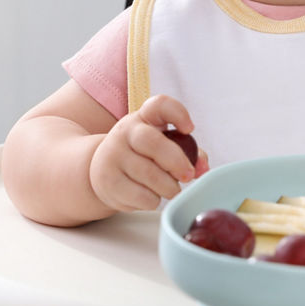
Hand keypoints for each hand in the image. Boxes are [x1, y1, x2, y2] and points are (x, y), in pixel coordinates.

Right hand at [88, 94, 207, 211]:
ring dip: (168, 187)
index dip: (178, 114)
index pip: (159, 105)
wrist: (102, 171)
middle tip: (188, 175)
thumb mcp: (163, 145)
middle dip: (176, 161)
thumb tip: (203, 168)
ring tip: (171, 189)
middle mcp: (125, 132)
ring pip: (148, 174)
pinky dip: (153, 200)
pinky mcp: (108, 181)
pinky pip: (140, 196)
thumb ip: (189, 152)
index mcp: (144, 117)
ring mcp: (113, 156)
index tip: (190, 129)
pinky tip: (151, 195)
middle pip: (151, 142)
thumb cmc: (143, 156)